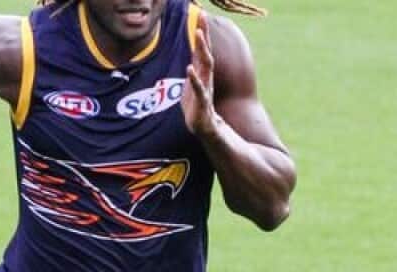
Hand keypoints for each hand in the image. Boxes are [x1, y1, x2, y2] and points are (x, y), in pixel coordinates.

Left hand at [182, 22, 217, 136]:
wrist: (206, 130)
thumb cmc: (198, 107)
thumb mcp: (193, 85)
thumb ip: (193, 71)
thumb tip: (191, 58)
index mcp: (203, 73)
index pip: (202, 50)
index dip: (202, 33)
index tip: (201, 15)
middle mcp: (206, 78)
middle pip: (206, 52)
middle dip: (204, 34)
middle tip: (202, 17)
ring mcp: (205, 89)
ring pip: (205, 66)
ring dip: (202, 49)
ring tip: (199, 35)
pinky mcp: (202, 103)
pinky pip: (198, 89)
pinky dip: (194, 79)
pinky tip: (189, 69)